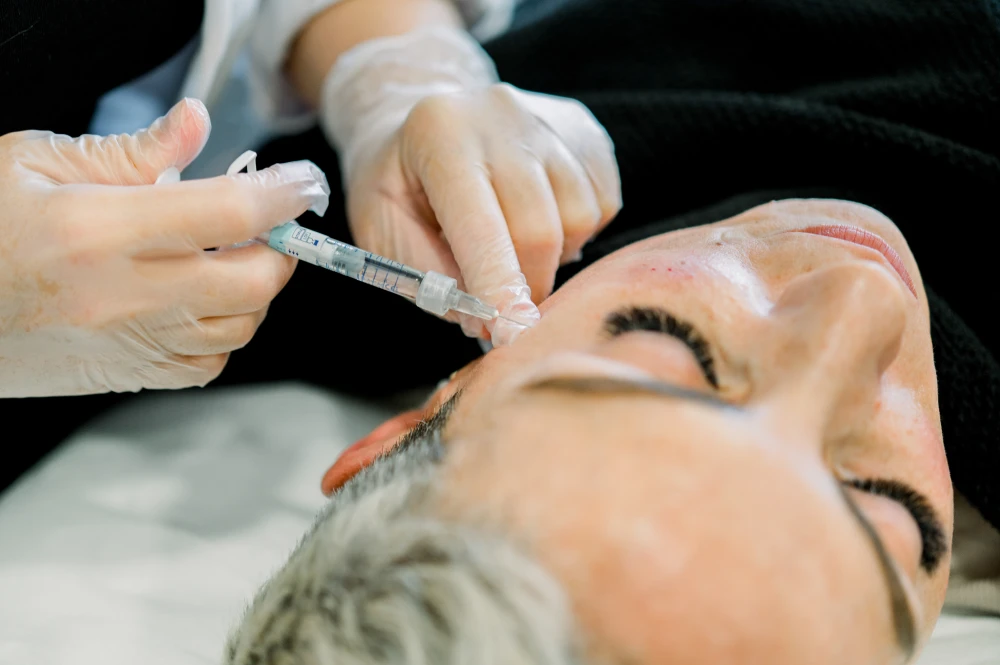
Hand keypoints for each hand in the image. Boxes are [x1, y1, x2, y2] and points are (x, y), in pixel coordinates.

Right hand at [0, 99, 329, 396]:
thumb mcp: (34, 163)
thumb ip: (130, 151)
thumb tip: (196, 125)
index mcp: (97, 229)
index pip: (225, 213)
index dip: (281, 195)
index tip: (303, 184)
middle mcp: (122, 294)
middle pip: (251, 284)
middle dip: (278, 250)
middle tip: (264, 225)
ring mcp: (128, 343)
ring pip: (240, 328)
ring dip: (253, 291)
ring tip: (226, 259)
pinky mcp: (128, 373)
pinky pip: (209, 365)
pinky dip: (224, 332)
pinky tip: (201, 302)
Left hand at [321, 28, 620, 344]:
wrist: (430, 115)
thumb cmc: (401, 183)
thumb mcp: (381, 228)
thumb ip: (429, 277)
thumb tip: (486, 321)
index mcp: (441, 133)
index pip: (481, 226)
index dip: (497, 287)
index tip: (509, 335)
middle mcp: (502, 116)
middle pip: (539, 229)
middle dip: (525, 286)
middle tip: (503, 307)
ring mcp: (550, 121)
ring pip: (578, 219)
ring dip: (551, 256)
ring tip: (512, 244)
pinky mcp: (587, 133)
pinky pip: (601, 205)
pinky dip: (575, 232)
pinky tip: (540, 218)